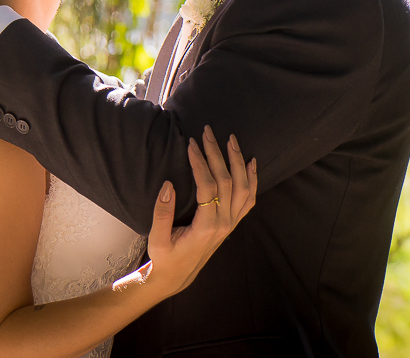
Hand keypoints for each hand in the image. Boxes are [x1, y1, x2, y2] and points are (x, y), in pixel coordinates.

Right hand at [123, 126, 256, 297]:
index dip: (200, 163)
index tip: (191, 144)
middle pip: (227, 181)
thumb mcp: (156, 240)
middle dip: (217, 154)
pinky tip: (250, 162)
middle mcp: (223, 224)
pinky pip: (248, 199)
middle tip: (208, 132)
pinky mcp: (232, 223)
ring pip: (242, 188)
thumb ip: (161, 213)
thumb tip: (168, 184)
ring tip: (231, 140)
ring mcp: (230, 224)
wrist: (177, 276)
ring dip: (238, 161)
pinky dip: (252, 179)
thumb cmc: (165, 257)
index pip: (208, 187)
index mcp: (206, 227)